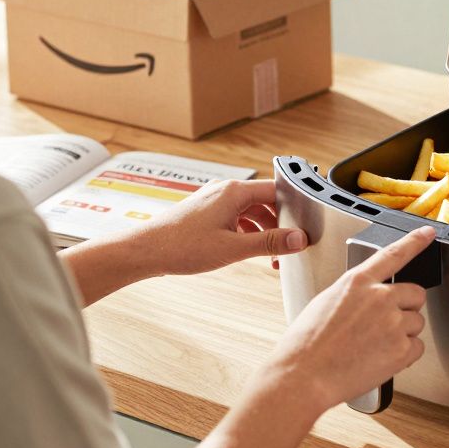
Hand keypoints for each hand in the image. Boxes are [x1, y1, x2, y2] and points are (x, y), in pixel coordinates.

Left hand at [133, 179, 306, 276]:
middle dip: (279, 225)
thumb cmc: (181, 246)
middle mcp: (225, 191)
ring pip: (251, 211)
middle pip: (265, 202)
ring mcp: (214, 200)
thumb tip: (299, 239)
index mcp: (234, 192)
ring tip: (269, 256)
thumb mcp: (233, 248)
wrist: (144, 251)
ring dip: (263, 232)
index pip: (277, 191)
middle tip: (288, 248)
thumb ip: (269, 243)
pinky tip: (247, 250)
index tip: (304, 228)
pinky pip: (236, 217)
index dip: (294, 210)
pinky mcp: (205, 212)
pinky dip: (247, 232)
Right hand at [269, 226, 435, 407]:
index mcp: (358, 282)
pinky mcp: (401, 349)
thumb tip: (369, 299)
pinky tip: (380, 359)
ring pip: (416, 323)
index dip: (415, 242)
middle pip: (416, 294)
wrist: (303, 376)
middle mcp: (380, 298)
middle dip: (406, 307)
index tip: (428, 233)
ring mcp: (393, 323)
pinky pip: (416, 348)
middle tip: (385, 324)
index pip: (394, 254)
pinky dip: (404, 356)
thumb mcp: (326, 302)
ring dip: (403, 334)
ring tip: (374, 346)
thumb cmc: (307, 344)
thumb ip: (355, 294)